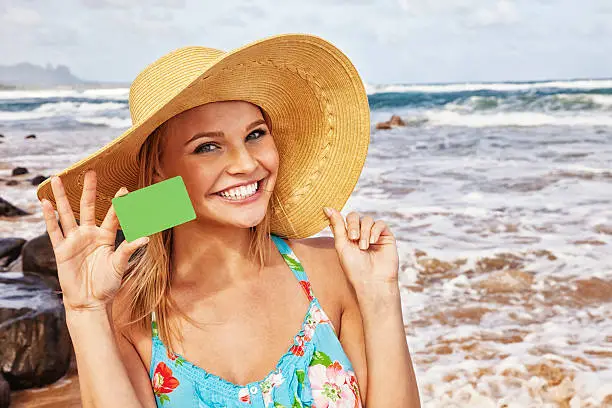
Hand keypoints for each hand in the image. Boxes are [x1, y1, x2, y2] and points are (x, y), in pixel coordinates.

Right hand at [40, 170, 148, 311]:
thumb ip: (129, 249)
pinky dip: (49, 217)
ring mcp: (74, 240)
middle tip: (91, 172)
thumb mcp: (119, 265)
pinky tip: (46, 202)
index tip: (125, 188)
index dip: (119, 203)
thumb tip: (146, 238)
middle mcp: (89, 235)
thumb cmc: (107, 285)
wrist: (90, 301)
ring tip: (58, 179)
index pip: (113, 216)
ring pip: (67, 214)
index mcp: (105, 237)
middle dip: (89, 190)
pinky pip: (54, 230)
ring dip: (63, 197)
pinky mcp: (61, 249)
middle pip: (88, 207)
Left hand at [323, 207, 398, 295]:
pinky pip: (380, 224)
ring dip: (364, 231)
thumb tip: (327, 207)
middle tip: (353, 238)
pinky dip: (375, 230)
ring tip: (363, 246)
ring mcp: (374, 235)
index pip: (344, 219)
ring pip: (368, 220)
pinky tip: (373, 241)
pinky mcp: (386, 237)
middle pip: (355, 216)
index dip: (342, 220)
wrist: (372, 281)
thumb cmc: (354, 267)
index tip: (339, 224)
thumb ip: (337, 225)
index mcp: (348, 236)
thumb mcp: (341, 245)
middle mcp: (361, 234)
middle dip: (353, 225)